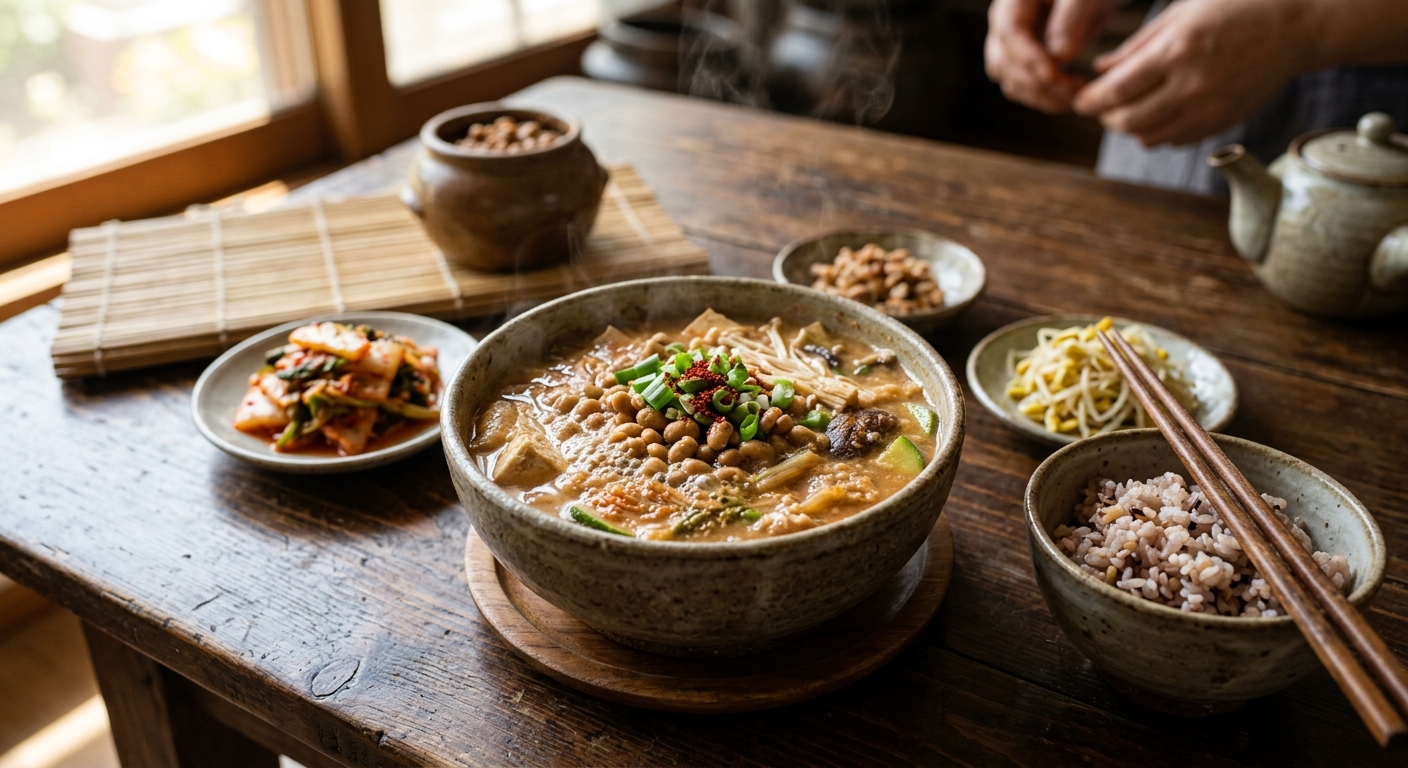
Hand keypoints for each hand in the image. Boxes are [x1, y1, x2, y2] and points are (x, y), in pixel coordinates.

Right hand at [984, 0, 1117, 113]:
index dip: (1028, 56)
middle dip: (1037, 83)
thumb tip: (1060, 56)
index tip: (1053, 74)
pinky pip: (1025, 90)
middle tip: (1074, 91)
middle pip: (1004, 63)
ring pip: (1011, 83)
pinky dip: (1046, 99)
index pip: (1010, 31)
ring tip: (1077, 95)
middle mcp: (1004, 26)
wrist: (1088, 0)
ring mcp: (1011, 49)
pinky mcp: (1023, 66)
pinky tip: (1072, 96)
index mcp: (1014, 1)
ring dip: (1042, 97)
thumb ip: (1073, 17)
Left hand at [1073, 0, 1309, 145]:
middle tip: (1102, 104)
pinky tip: (1159, 112)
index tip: (1079, 99)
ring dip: (1129, 127)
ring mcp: (1209, 107)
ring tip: (1129, 108)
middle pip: (1127, 121)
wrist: (1296, 25)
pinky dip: (1156, 132)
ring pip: (1148, 137)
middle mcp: (1192, 84)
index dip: (1088, 102)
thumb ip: (1137, 46)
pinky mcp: (1222, 121)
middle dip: (1105, 116)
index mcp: (1177, 51)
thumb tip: (1099, 70)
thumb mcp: (1181, 12)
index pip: (1115, 92)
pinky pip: (1175, 140)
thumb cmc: (1235, 7)